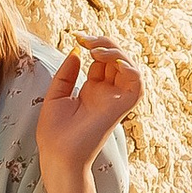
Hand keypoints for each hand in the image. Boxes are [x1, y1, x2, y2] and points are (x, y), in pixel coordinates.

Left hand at [36, 38, 143, 179]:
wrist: (57, 154)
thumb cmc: (54, 132)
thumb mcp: (56, 95)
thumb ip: (67, 73)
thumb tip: (77, 52)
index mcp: (91, 91)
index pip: (102, 61)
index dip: (94, 45)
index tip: (78, 37)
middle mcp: (106, 94)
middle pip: (117, 60)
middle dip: (105, 43)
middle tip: (86, 39)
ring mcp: (114, 100)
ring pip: (129, 68)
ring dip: (117, 53)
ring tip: (97, 50)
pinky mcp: (121, 107)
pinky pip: (137, 85)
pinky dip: (131, 70)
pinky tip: (113, 63)